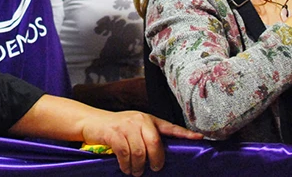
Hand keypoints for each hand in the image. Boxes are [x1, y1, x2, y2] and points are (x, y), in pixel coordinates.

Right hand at [80, 111, 200, 174]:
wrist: (92, 122)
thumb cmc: (117, 129)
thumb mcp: (134, 128)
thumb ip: (148, 137)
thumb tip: (162, 157)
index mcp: (148, 119)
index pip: (170, 127)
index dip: (184, 133)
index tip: (199, 138)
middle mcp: (140, 120)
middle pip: (155, 144)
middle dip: (156, 160)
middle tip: (153, 169)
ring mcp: (126, 125)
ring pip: (139, 152)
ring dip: (138, 167)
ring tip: (135, 171)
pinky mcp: (114, 132)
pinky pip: (125, 153)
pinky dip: (126, 165)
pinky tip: (125, 167)